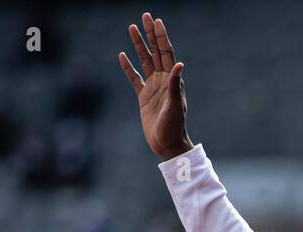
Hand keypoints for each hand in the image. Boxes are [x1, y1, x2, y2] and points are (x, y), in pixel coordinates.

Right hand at [118, 12, 192, 160]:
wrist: (167, 144)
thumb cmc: (174, 127)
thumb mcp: (175, 106)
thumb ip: (175, 85)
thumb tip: (179, 64)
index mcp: (172, 80)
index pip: (167, 53)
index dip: (162, 37)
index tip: (157, 21)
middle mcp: (163, 80)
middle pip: (156, 52)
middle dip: (150, 34)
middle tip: (145, 16)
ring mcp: (153, 87)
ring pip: (144, 61)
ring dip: (138, 45)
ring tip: (132, 28)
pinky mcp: (143, 97)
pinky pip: (134, 78)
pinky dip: (128, 67)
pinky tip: (122, 55)